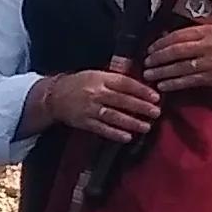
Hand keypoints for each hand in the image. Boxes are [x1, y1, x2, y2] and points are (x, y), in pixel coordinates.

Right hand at [35, 66, 160, 144]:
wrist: (55, 96)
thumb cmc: (80, 84)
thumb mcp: (97, 74)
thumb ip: (116, 77)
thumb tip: (139, 80)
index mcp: (100, 78)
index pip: (125, 83)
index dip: (141, 90)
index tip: (156, 97)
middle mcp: (95, 93)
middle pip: (122, 100)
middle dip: (141, 107)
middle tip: (156, 112)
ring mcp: (89, 109)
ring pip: (113, 116)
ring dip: (131, 122)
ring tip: (146, 126)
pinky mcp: (84, 122)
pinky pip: (102, 129)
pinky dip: (115, 134)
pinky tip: (127, 137)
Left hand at [144, 23, 211, 96]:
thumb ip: (198, 34)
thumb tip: (172, 37)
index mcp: (208, 31)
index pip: (178, 36)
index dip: (161, 43)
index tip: (150, 48)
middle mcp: (207, 45)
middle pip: (176, 51)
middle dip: (158, 58)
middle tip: (145, 62)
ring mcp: (210, 63)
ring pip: (180, 67)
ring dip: (162, 72)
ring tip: (149, 75)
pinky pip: (189, 81)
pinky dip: (174, 84)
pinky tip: (164, 86)